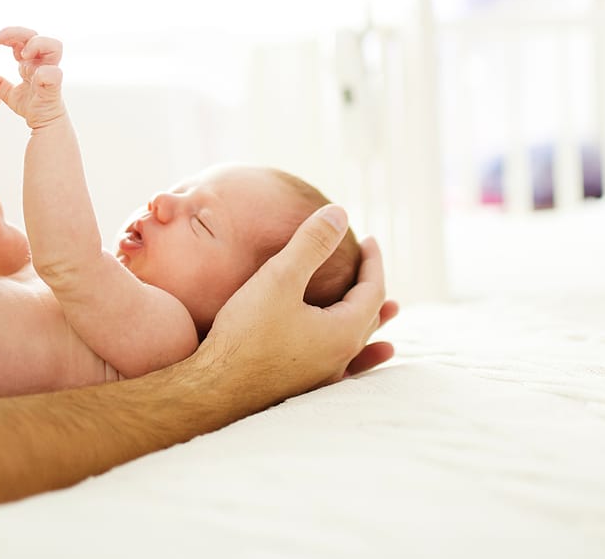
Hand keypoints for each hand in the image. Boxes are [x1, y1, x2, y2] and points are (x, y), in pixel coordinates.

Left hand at [0, 27, 66, 126]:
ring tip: (21, 55)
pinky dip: (43, 73)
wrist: (44, 124)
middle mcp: (42, 62)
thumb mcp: (8, 94)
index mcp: (31, 61)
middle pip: (34, 35)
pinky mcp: (54, 87)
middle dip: (14, 33)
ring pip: (54, 46)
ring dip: (35, 45)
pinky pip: (54, 74)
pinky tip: (28, 75)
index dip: (5, 35)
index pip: (22, 38)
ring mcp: (50, 72)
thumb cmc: (30, 107)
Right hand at [196, 206, 393, 400]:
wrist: (213, 390)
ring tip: (391, 312)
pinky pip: (343, 367)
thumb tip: (340, 214)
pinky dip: (359, 355)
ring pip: (357, 341)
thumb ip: (312, 243)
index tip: (370, 240)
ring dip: (371, 319)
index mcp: (343, 332)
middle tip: (366, 261)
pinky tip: (359, 358)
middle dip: (371, 284)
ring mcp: (322, 378)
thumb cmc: (245, 333)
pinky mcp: (303, 388)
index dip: (374, 261)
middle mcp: (340, 358)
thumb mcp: (280, 278)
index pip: (373, 290)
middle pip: (368, 315)